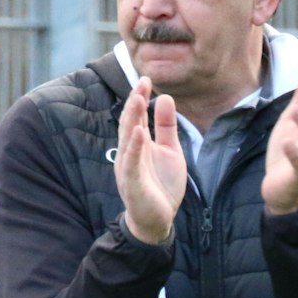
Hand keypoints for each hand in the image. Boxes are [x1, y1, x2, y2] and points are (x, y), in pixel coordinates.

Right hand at [115, 77, 187, 243]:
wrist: (158, 220)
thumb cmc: (161, 186)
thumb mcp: (170, 151)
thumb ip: (166, 127)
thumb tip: (165, 97)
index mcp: (138, 144)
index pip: (137, 116)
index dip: (139, 97)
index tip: (146, 78)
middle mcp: (130, 153)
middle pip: (130, 123)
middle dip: (134, 102)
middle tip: (142, 81)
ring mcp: (129, 168)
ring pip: (127, 139)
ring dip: (132, 119)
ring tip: (137, 98)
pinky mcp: (132, 184)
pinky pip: (131, 163)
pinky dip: (134, 147)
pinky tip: (139, 132)